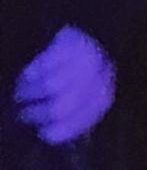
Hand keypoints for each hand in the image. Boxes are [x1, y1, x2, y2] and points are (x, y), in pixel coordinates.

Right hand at [15, 25, 115, 142]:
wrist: (96, 33)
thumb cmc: (88, 74)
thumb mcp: (91, 97)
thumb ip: (78, 117)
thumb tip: (52, 136)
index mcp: (103, 98)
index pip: (79, 121)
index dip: (59, 131)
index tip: (41, 132)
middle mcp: (96, 80)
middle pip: (60, 106)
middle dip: (38, 114)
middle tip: (23, 115)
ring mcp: (83, 61)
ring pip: (48, 86)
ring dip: (29, 94)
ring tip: (20, 96)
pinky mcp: (69, 44)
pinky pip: (44, 65)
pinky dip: (31, 74)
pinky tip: (25, 78)